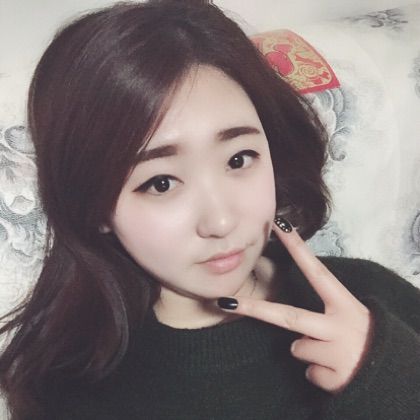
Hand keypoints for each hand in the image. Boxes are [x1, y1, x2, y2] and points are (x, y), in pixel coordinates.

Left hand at [217, 218, 372, 393]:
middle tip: (226, 304)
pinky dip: (318, 372)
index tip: (278, 226)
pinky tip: (336, 371)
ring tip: (334, 355)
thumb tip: (293, 323)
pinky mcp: (333, 377)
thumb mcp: (351, 316)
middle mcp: (338, 325)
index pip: (316, 271)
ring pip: (298, 348)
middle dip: (255, 310)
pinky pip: (309, 372)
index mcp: (344, 304)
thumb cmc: (368, 338)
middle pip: (288, 316)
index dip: (297, 248)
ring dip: (309, 351)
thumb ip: (323, 311)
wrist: (392, 375)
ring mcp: (335, 351)